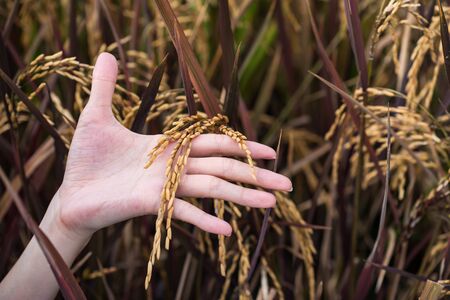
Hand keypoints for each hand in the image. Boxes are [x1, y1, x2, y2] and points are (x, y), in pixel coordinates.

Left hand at [53, 53, 291, 238]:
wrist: (71, 192)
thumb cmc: (86, 159)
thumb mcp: (96, 117)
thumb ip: (106, 87)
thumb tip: (107, 53)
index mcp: (170, 148)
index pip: (214, 144)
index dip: (242, 146)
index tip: (271, 152)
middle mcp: (175, 168)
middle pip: (224, 169)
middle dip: (256, 175)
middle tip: (287, 185)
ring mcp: (166, 187)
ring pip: (212, 189)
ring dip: (242, 196)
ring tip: (271, 205)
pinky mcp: (152, 204)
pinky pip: (183, 212)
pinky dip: (206, 221)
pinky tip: (228, 231)